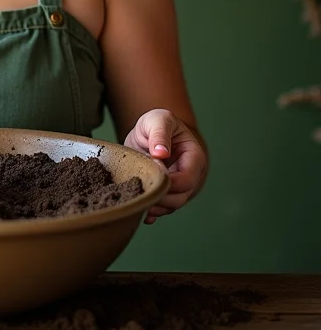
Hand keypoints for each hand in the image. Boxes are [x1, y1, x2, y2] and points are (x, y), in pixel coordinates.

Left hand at [124, 108, 206, 224]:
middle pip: (182, 196)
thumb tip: (161, 153)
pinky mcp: (170, 191)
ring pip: (173, 204)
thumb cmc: (158, 123)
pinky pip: (165, 206)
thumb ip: (159, 134)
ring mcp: (181, 185)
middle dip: (162, 198)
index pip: (187, 179)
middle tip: (141, 192)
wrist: (152, 130)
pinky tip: (144, 214)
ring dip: (158, 207)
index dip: (170, 183)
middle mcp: (192, 174)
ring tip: (140, 202)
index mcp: (194, 157)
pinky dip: (155, 212)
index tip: (151, 177)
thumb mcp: (158, 120)